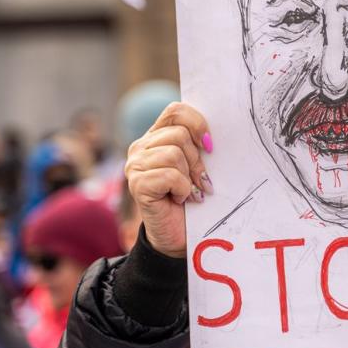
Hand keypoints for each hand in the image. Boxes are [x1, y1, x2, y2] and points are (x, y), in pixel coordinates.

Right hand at [124, 102, 211, 257]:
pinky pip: (170, 175)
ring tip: (190, 192)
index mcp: (156, 136)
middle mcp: (140, 147)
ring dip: (190, 177)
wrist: (178, 236)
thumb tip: (212, 133)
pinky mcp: (137, 184)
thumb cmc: (191, 198)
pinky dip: (183, 189)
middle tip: (201, 181)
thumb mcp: (196, 165)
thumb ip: (197, 144)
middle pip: (179, 134)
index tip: (210, 146)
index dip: (197, 124)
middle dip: (198, 159)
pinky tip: (181, 199)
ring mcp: (135, 166)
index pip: (176, 111)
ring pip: (174, 154)